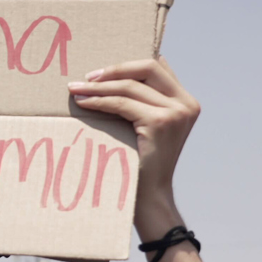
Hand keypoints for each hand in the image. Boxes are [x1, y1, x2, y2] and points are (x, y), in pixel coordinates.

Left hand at [67, 57, 199, 226]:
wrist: (149, 197)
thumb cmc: (141, 162)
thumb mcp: (147, 126)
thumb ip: (143, 102)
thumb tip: (111, 76)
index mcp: (186, 101)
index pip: (156, 66)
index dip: (127, 64)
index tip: (100, 71)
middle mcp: (186, 104)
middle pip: (147, 67)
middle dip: (113, 69)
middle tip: (86, 77)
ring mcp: (176, 112)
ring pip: (130, 85)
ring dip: (99, 86)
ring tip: (75, 90)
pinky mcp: (160, 122)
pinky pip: (122, 103)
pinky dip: (99, 101)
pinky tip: (83, 103)